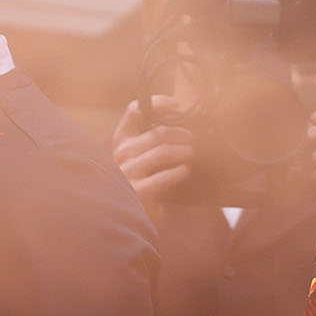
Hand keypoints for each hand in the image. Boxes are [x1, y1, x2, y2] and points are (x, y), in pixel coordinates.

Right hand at [112, 96, 196, 210]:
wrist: (132, 212)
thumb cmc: (142, 177)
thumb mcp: (141, 153)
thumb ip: (152, 135)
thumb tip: (180, 112)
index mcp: (121, 139)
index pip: (135, 111)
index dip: (158, 103)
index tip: (177, 104)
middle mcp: (122, 154)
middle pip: (158, 133)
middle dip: (182, 134)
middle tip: (193, 139)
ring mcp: (127, 173)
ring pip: (163, 152)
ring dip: (183, 151)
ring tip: (191, 153)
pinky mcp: (138, 191)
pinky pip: (164, 176)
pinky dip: (179, 172)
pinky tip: (185, 170)